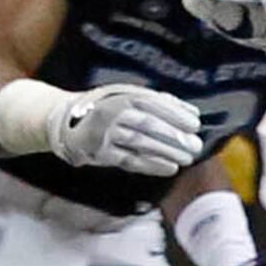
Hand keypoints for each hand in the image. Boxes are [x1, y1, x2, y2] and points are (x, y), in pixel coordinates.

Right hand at [51, 82, 204, 175]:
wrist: (69, 125)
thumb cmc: (109, 110)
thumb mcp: (129, 97)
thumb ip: (159, 101)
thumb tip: (192, 111)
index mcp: (122, 97)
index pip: (154, 104)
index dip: (176, 114)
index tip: (195, 124)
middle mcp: (113, 114)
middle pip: (148, 125)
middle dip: (174, 136)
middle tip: (195, 146)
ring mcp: (105, 134)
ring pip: (140, 143)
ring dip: (166, 152)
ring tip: (186, 159)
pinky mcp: (100, 154)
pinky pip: (129, 160)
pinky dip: (151, 165)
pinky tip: (169, 168)